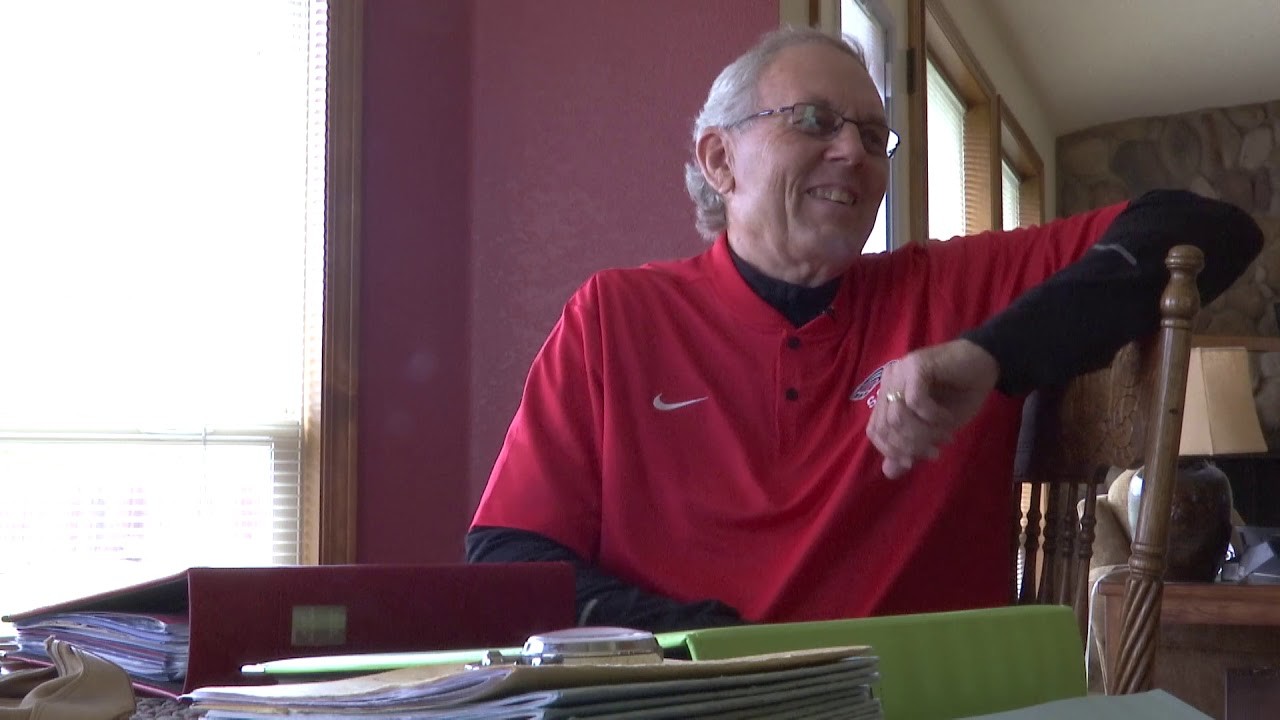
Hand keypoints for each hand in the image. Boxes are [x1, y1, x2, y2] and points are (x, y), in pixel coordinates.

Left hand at [867, 339, 999, 478]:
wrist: (989, 364)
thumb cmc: (961, 395)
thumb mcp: (934, 430)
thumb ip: (911, 448)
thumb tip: (888, 473)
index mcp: (888, 394)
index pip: (875, 430)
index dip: (892, 450)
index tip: (915, 461)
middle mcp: (889, 381)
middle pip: (885, 426)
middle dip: (911, 446)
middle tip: (935, 452)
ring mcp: (900, 371)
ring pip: (898, 417)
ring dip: (923, 434)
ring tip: (945, 436)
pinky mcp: (915, 365)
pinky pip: (915, 401)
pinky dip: (932, 417)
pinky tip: (948, 419)